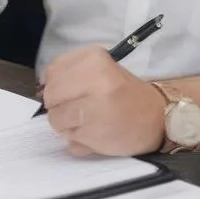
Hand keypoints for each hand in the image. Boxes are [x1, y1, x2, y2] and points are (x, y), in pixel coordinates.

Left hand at [41, 46, 165, 156]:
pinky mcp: (96, 133)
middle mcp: (95, 79)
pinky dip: (77, 140)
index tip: (70, 92)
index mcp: (94, 58)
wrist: (158, 118)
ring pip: (55, 119)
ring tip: (88, 123)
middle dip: (58, 106)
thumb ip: (70, 73)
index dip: (56, 86)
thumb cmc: (124, 93)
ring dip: (66, 126)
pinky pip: (69, 139)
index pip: (52, 72)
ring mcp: (95, 106)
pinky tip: (96, 134)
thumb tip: (41, 87)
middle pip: (50, 96)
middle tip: (77, 110)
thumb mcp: (99, 69)